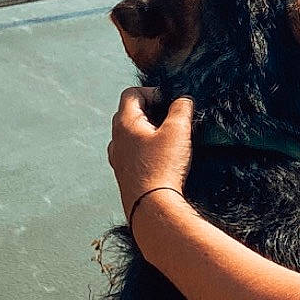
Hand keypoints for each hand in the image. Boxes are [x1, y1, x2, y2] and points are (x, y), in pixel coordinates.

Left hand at [109, 88, 192, 223]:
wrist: (152, 207)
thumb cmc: (163, 167)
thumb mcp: (178, 131)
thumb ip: (181, 109)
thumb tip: (183, 99)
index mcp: (125, 123)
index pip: (131, 93)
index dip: (152, 92)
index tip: (170, 102)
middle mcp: (116, 139)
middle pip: (129, 113)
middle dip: (151, 110)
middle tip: (171, 118)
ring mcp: (118, 158)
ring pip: (130, 135)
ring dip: (147, 131)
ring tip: (168, 139)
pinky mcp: (125, 175)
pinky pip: (132, 154)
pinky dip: (145, 149)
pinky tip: (162, 159)